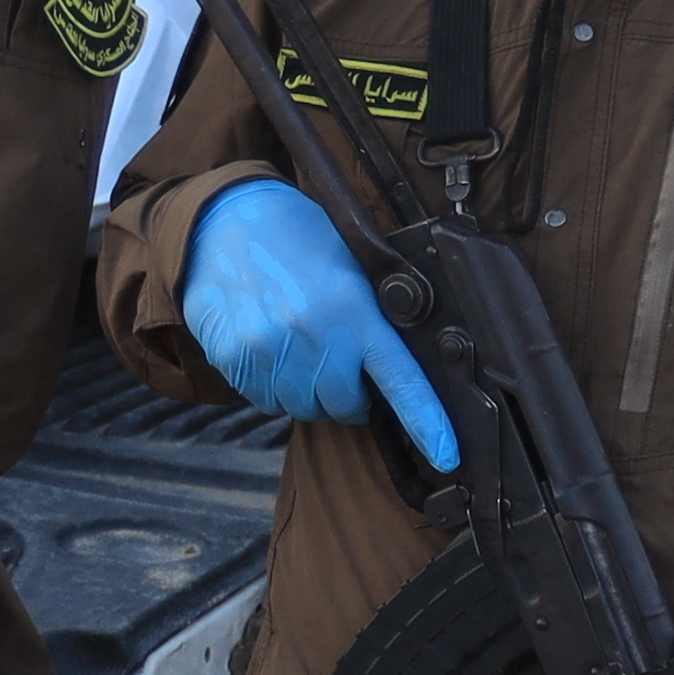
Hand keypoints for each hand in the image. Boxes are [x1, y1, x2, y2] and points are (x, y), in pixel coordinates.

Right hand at [174, 181, 458, 468]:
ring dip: (303, 390)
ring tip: (294, 346)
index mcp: (355, 310)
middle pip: (343, 405)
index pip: (401, 379)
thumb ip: (371, 321)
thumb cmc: (299, 243)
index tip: (447, 454)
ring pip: (300, 407)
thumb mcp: (350, 270)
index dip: (427, 422)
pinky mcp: (235, 357)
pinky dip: (270, 384)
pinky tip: (267, 346)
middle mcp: (315, 333)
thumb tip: (390, 380)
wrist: (227, 220)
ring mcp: (271, 348)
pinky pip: (263, 399)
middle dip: (344, 395)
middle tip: (335, 364)